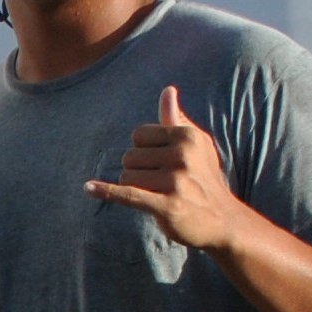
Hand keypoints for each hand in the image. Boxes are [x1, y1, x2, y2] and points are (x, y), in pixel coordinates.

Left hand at [85, 86, 239, 251]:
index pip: (138, 134)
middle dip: (137, 170)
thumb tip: (167, 91)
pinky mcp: (167, 206)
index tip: (160, 163)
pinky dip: (106, 191)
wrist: (223, 221)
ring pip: (126, 177)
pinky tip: (89, 188)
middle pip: (129, 156)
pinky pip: (127, 195)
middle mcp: (183, 155)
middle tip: (161, 183)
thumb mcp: (196, 145)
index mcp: (187, 136)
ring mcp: (176, 181)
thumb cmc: (203, 178)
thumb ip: (176, 119)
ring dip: (134, 188)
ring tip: (158, 194)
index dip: (143, 150)